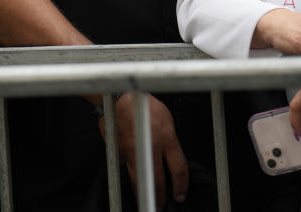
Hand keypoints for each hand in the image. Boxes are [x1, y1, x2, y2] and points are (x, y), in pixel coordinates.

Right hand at [113, 93, 187, 208]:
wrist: (121, 98)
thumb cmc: (144, 105)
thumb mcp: (167, 120)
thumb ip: (170, 141)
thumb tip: (171, 157)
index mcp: (167, 138)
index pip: (179, 169)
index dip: (181, 185)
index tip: (180, 194)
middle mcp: (150, 148)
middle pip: (157, 181)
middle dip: (161, 197)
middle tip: (163, 205)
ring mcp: (133, 152)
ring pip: (139, 182)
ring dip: (144, 194)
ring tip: (147, 202)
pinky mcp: (119, 154)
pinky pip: (125, 171)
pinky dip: (129, 178)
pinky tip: (132, 184)